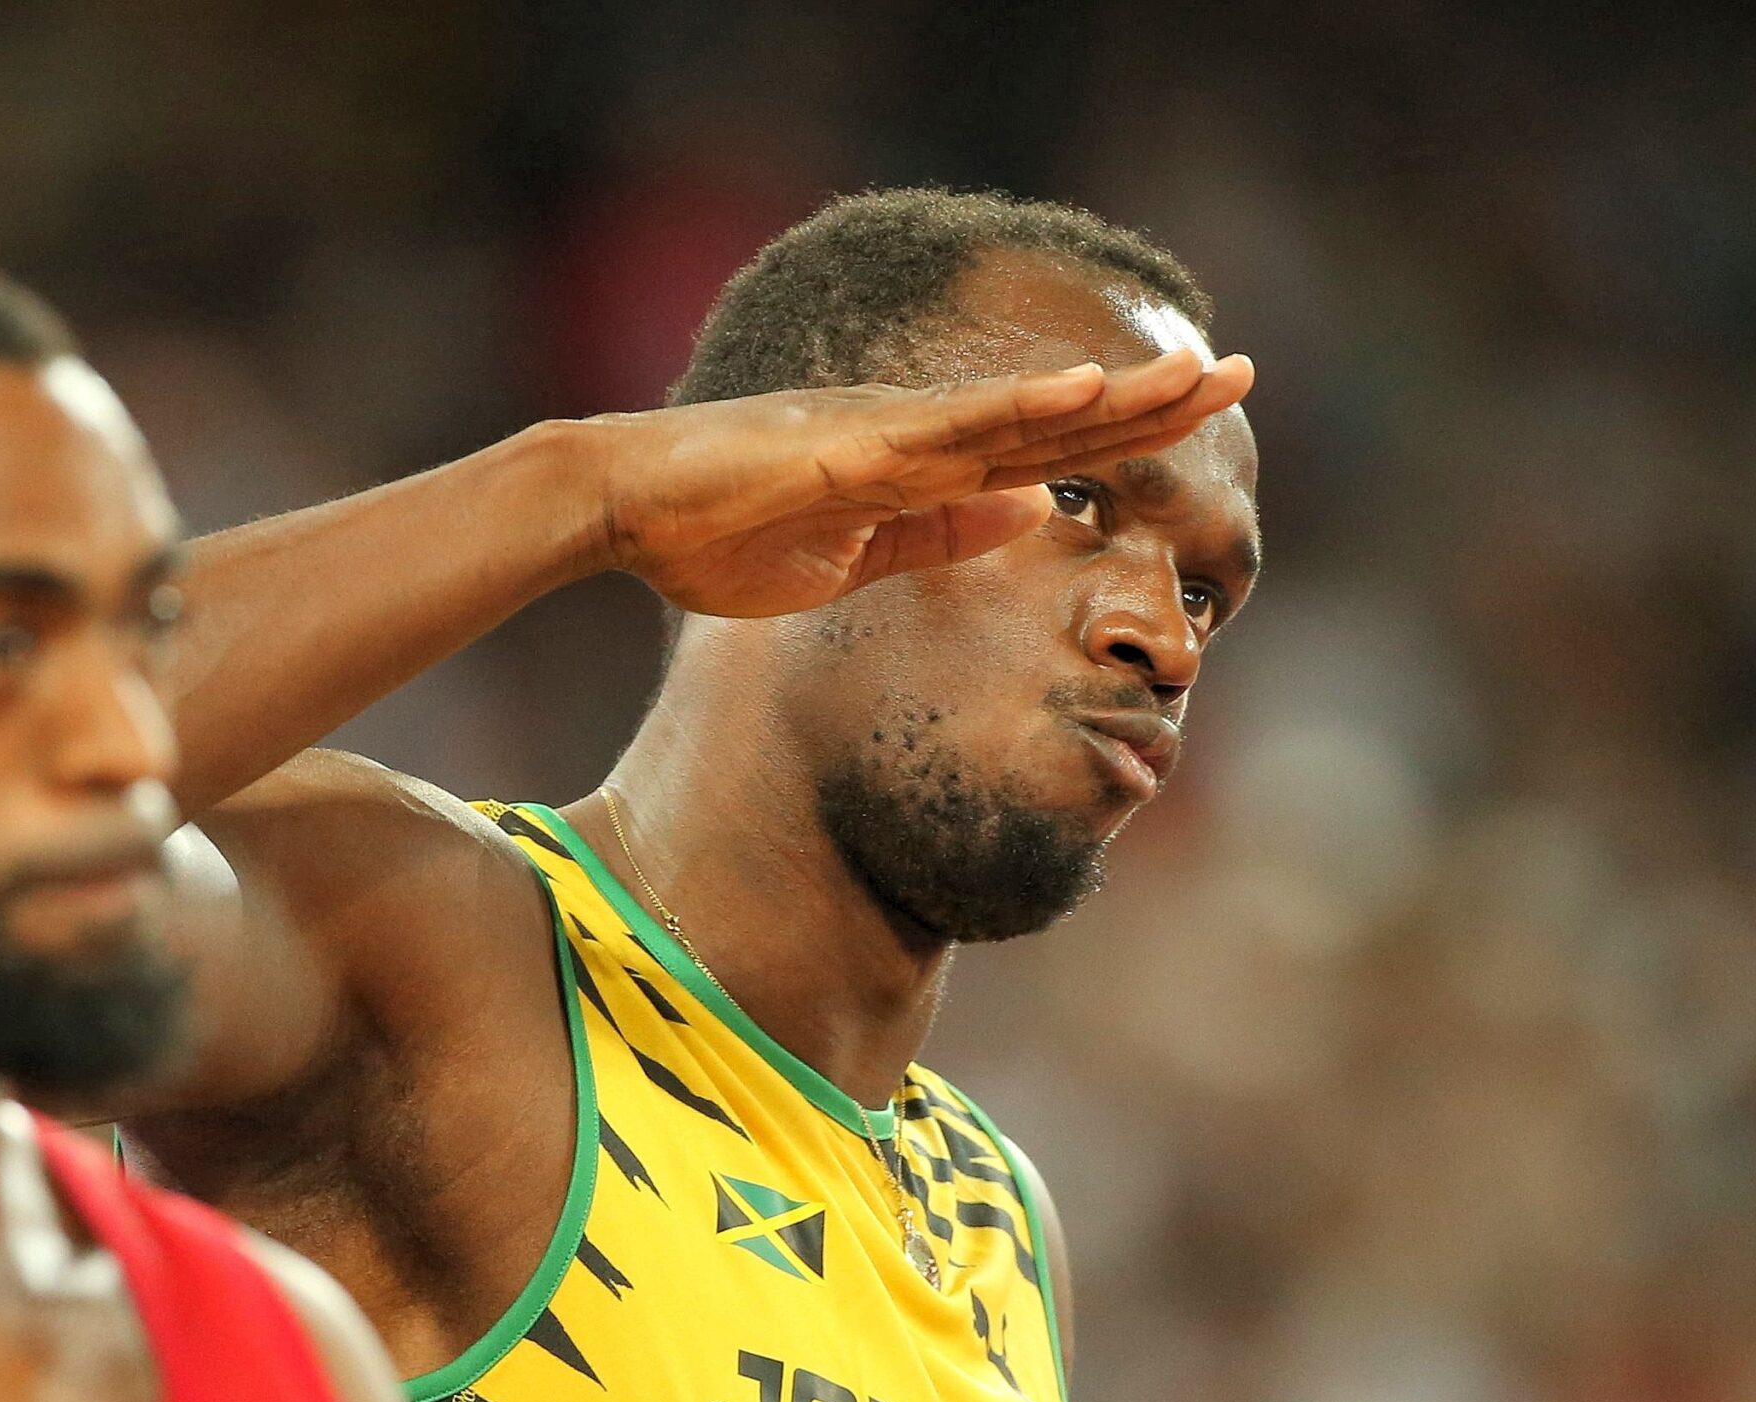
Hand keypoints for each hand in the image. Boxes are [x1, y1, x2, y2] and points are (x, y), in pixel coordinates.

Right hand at [588, 349, 1253, 616]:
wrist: (624, 506)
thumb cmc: (712, 535)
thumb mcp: (843, 561)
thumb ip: (933, 534)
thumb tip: (1026, 510)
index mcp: (917, 464)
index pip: (1044, 447)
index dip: (1124, 431)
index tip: (1200, 416)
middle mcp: (917, 432)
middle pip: (1057, 417)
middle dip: (1154, 402)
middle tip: (1245, 373)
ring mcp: (888, 430)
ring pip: (1025, 411)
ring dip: (1117, 394)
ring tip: (1201, 374)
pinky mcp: (851, 442)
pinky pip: (952, 427)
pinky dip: (1023, 405)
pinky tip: (1089, 387)